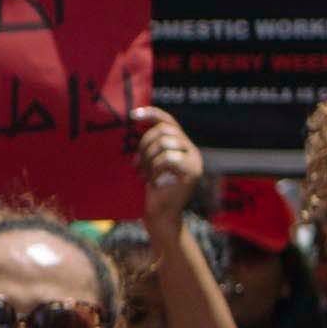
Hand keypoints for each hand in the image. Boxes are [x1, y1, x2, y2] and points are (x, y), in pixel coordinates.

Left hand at [128, 107, 204, 236]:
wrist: (161, 214)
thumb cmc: (153, 189)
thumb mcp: (149, 162)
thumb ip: (150, 145)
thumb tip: (136, 120)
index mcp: (182, 145)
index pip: (168, 121)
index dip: (151, 114)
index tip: (132, 115)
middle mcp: (191, 150)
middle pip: (164, 130)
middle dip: (144, 145)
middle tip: (137, 164)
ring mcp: (194, 160)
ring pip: (164, 143)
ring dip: (148, 159)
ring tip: (145, 174)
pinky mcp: (192, 171)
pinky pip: (168, 158)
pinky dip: (155, 169)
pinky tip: (154, 182)